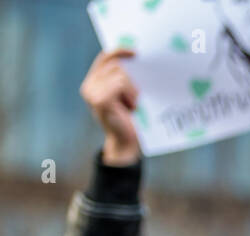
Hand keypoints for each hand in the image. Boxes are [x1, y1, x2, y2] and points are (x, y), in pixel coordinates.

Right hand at [80, 48, 139, 165]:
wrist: (128, 144)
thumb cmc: (131, 120)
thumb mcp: (127, 96)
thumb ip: (124, 79)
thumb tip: (136, 59)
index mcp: (94, 82)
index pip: (105, 58)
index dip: (119, 51)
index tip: (136, 52)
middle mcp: (89, 86)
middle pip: (115, 65)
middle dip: (131, 79)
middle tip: (135, 99)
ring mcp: (91, 92)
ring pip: (120, 74)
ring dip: (133, 89)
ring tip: (132, 105)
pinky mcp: (99, 99)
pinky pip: (120, 83)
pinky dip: (130, 94)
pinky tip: (131, 107)